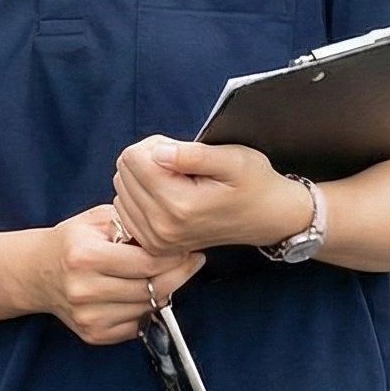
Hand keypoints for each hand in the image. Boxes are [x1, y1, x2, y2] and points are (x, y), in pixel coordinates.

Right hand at [28, 206, 202, 345]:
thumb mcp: (97, 219)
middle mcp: (84, 289)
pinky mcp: (94, 334)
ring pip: (149, 308)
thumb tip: (170, 236)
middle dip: (178, 274)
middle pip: (153, 288)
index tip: (188, 249)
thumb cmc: (72, 242)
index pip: (148, 262)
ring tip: (159, 275)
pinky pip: (138, 324)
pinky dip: (146, 309)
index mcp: (84, 256)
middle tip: (188, 261)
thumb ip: (132, 224)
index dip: (175, 256)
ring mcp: (88, 316)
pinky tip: (140, 293)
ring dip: (163, 292)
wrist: (37, 272)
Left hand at [110, 135, 307, 254]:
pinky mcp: (153, 245)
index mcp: (179, 205)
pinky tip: (166, 195)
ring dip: (143, 177)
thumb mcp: (234, 159)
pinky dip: (139, 196)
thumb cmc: (254, 183)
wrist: (267, 218)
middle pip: (124, 171)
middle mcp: (162, 228)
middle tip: (181, 165)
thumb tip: (156, 153)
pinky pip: (124, 208)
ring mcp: (156, 240)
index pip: (133, 158)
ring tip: (177, 180)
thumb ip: (193, 155)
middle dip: (148, 159)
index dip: (156, 144)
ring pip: (121, 188)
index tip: (181, 151)